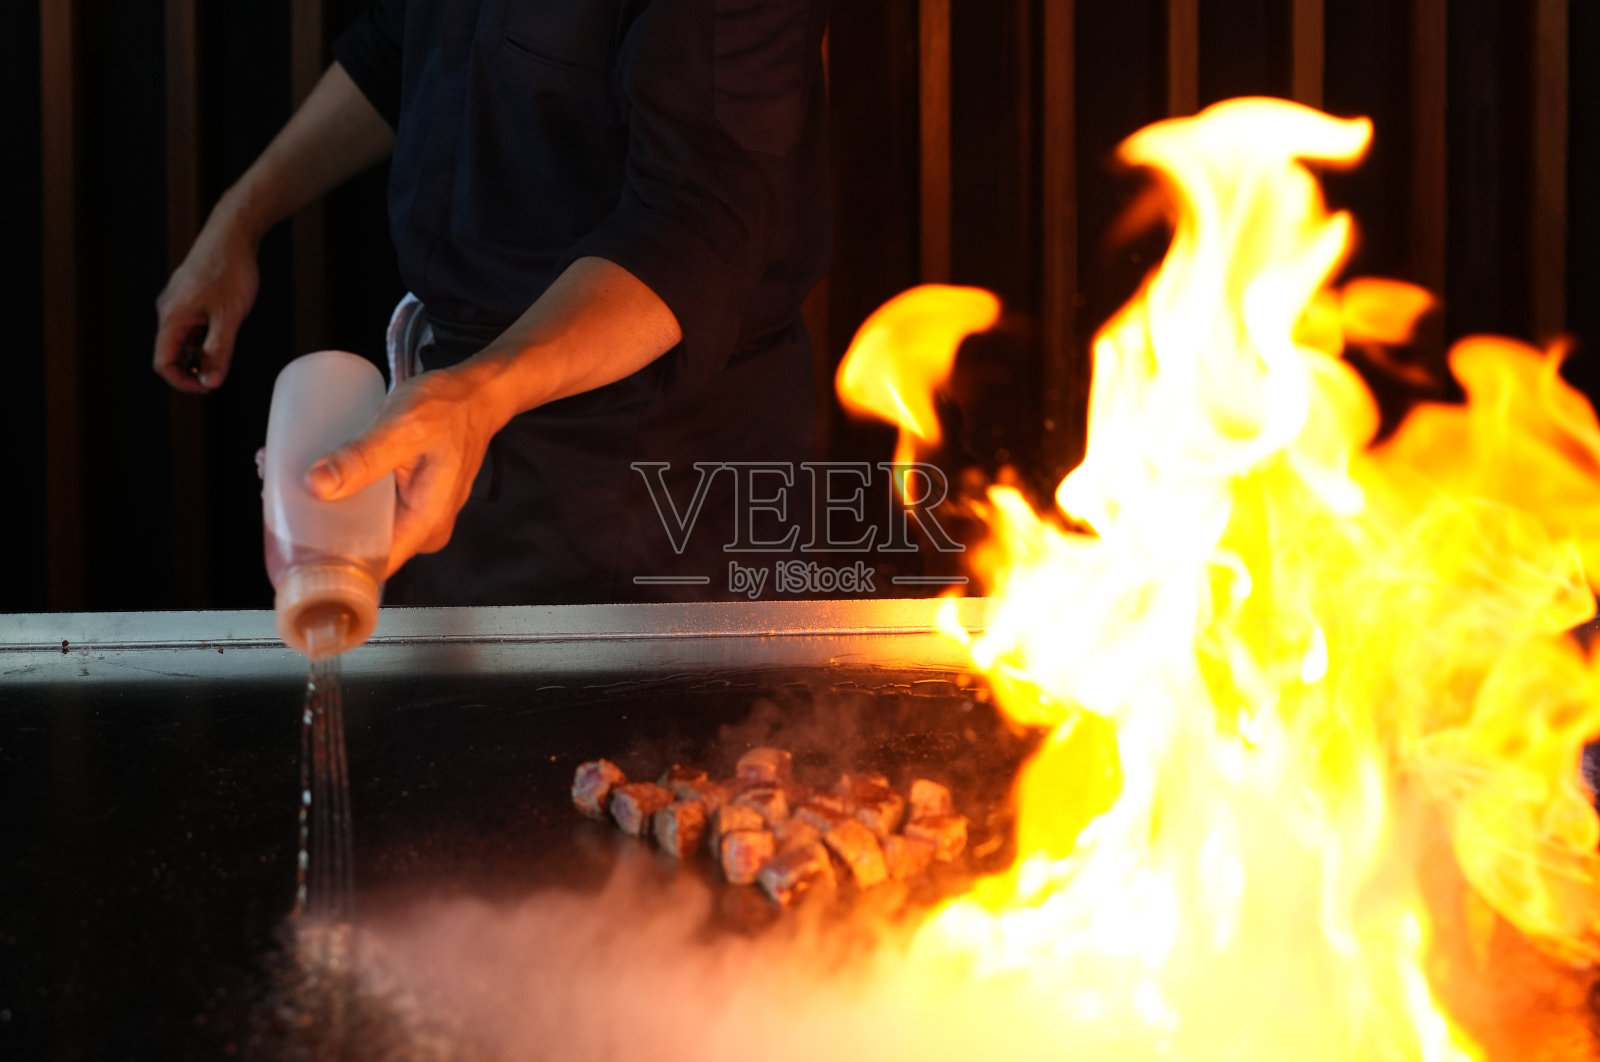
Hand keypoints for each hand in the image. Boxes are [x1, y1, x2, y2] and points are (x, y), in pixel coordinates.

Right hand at [154, 207, 259, 392]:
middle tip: (223, 368)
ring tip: (228, 339)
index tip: (209, 386)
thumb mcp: (229, 317)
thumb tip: (211, 382)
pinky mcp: (187, 294)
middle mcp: (168, 310)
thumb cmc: (231, 271)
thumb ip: (219, 350)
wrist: (232, 233)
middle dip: (195, 367)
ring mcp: (177, 301)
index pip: (163, 363)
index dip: (183, 382)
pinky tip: (226, 323)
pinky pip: (191, 323)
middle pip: (173, 352)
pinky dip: (205, 333)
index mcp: (172, 317)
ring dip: (202, 349)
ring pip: (184, 337)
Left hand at [304, 367, 505, 576]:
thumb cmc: (450, 408)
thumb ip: (363, 457)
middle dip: (313, 528)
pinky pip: (370, 509)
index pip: (367, 568)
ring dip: (324, 509)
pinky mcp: (410, 499)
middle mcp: (421, 530)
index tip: (288, 546)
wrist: (478, 393)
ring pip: (361, 526)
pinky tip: (316, 475)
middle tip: (276, 498)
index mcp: (423, 526)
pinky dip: (342, 496)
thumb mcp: (402, 428)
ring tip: (284, 480)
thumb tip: (316, 484)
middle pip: (359, 548)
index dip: (325, 566)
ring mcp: (416, 516)